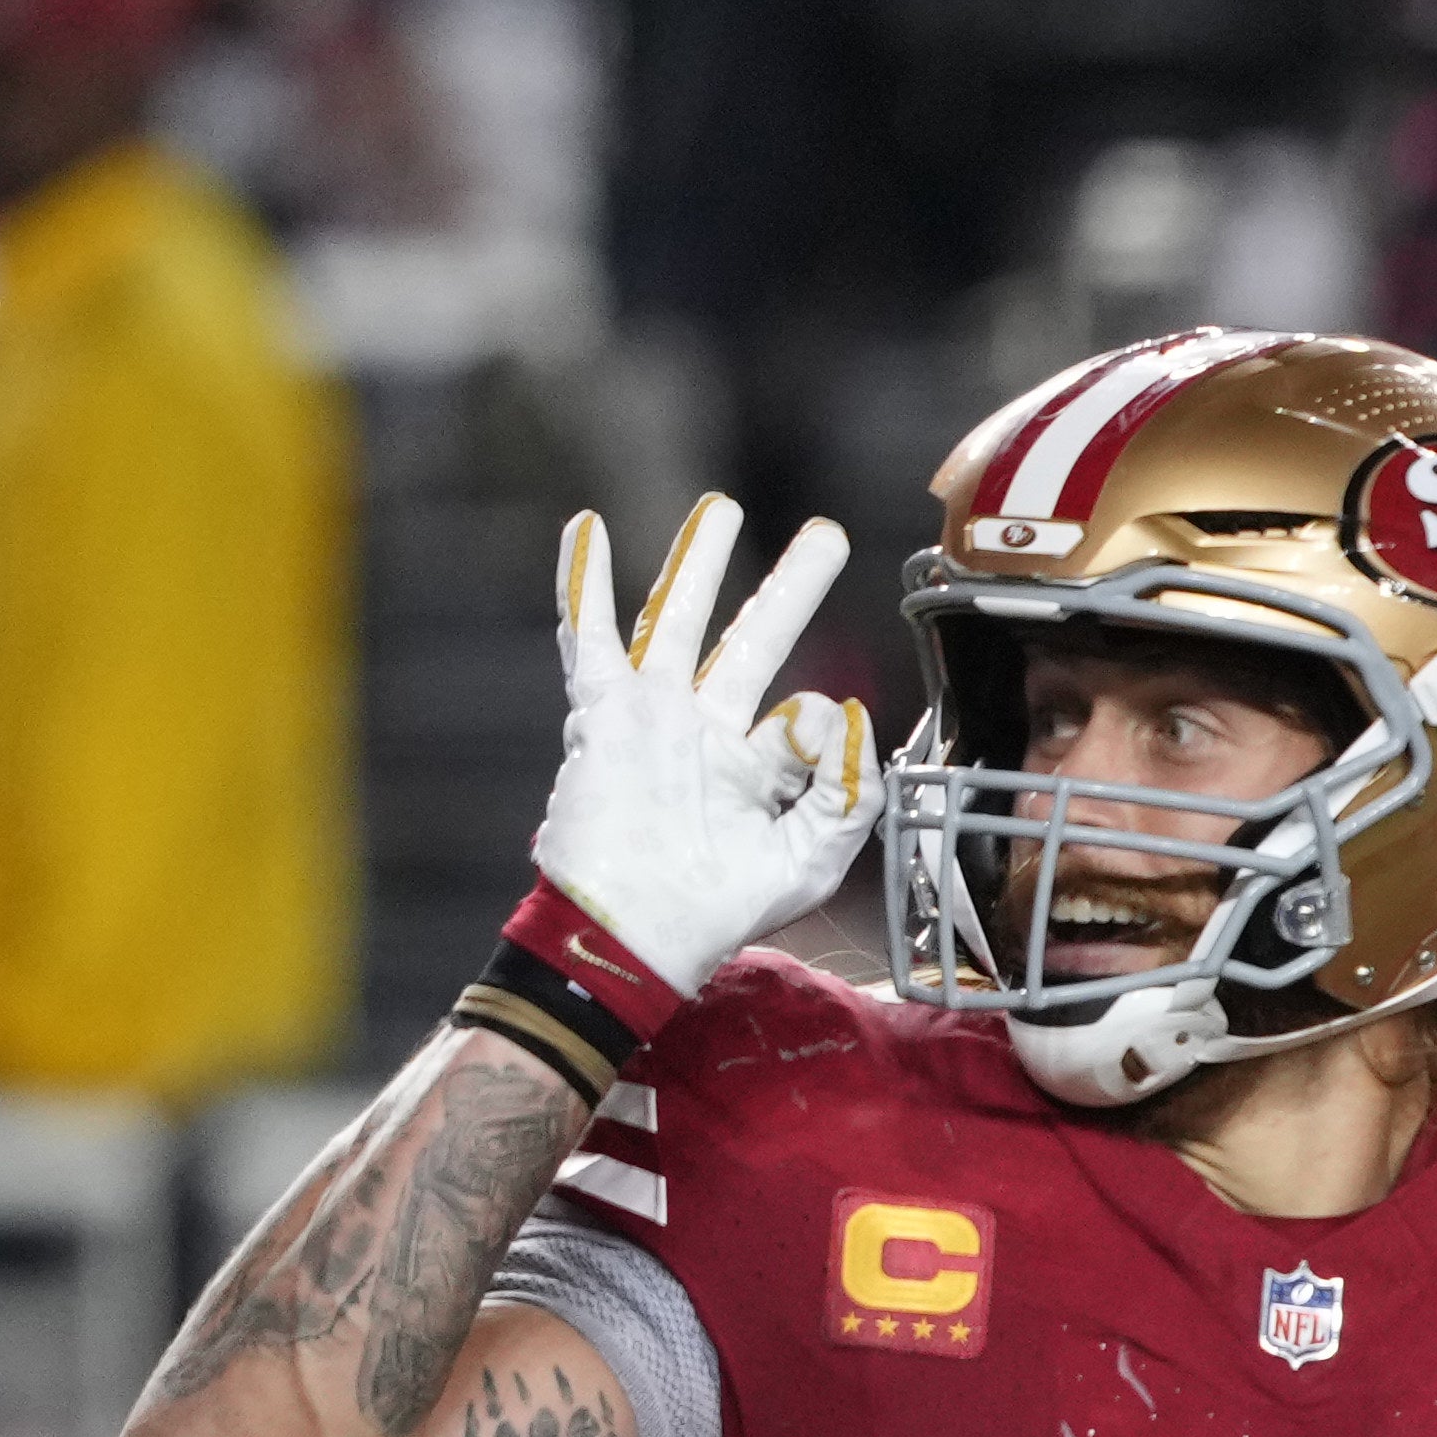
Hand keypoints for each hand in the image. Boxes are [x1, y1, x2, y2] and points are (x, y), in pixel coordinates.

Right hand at [538, 495, 872, 997]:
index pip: (812, 717)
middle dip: (792, 586)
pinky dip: (585, 582)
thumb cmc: (719, 908)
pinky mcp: (603, 713)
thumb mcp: (812, 860)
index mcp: (761, 766)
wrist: (636, 929)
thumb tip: (851, 712)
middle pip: (757, 638)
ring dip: (697, 562)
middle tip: (827, 535)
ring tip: (720, 508)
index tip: (816, 748)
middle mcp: (709, 730)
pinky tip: (588, 530)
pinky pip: (591, 636)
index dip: (826, 734)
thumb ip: (849, 793)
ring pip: (680, 620)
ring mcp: (654, 715)